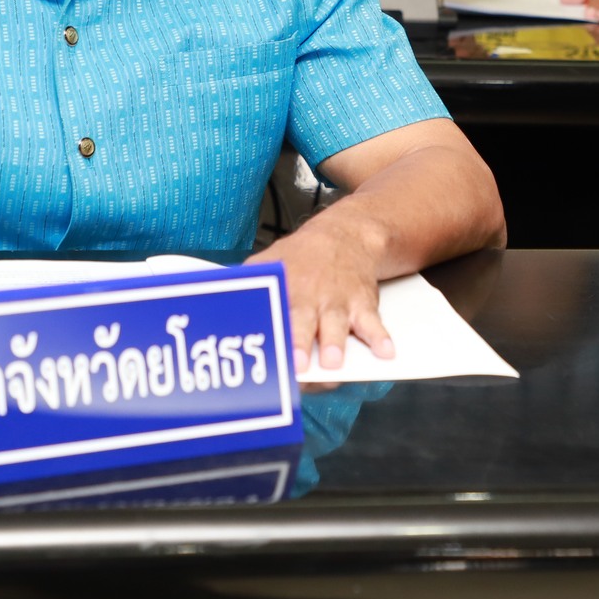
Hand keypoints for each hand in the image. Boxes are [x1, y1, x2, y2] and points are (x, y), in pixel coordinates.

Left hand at [256, 211, 393, 374]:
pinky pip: (373, 322)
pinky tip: (385, 352)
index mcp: (283, 288)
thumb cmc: (302, 257)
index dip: (268, 329)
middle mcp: (310, 296)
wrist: (347, 234)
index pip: (271, 311)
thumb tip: (212, 304)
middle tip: (297, 363)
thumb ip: (247, 285)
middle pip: (302, 321)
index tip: (262, 346)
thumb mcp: (269, 262)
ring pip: (336, 324)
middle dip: (298, 342)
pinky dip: (380, 337)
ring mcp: (337, 301)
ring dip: (334, 344)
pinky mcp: (362, 304)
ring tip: (333, 363)